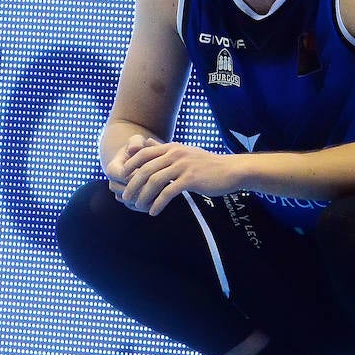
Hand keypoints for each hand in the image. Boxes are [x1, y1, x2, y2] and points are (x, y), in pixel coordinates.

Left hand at [110, 137, 241, 214]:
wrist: (231, 170)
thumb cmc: (207, 164)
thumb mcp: (184, 151)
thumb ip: (164, 148)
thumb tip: (146, 142)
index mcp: (172, 147)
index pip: (143, 153)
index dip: (130, 166)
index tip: (122, 179)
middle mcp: (175, 154)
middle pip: (145, 169)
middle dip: (132, 185)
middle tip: (126, 197)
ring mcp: (183, 166)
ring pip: (154, 182)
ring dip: (143, 196)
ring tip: (138, 207)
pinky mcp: (190, 179)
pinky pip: (168, 193)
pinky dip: (158, 204)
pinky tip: (154, 212)